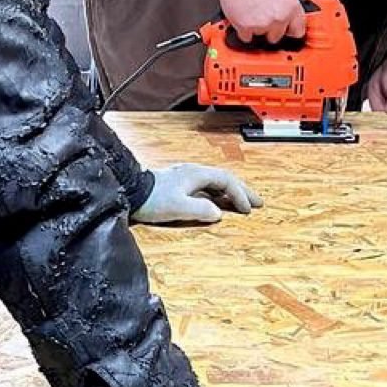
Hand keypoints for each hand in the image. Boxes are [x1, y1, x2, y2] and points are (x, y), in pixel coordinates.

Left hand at [132, 163, 261, 225]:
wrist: (129, 191)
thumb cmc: (151, 199)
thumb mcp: (178, 207)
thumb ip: (200, 210)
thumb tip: (218, 214)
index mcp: (196, 175)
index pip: (226, 181)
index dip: (240, 195)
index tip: (248, 209)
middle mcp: (192, 172)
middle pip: (224, 178)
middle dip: (242, 191)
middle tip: (258, 202)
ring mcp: (184, 177)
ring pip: (214, 182)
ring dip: (230, 192)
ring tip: (241, 203)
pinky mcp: (177, 184)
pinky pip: (205, 186)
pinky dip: (217, 194)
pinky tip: (217, 203)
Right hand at [212, 0, 308, 42]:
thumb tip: (293, 4)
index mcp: (292, 6)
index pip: (298, 30)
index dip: (291, 29)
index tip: (286, 29)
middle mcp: (280, 17)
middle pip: (278, 36)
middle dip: (271, 28)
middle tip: (264, 16)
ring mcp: (263, 24)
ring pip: (262, 36)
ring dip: (257, 28)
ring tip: (252, 12)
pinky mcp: (246, 28)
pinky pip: (247, 37)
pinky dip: (244, 30)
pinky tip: (244, 17)